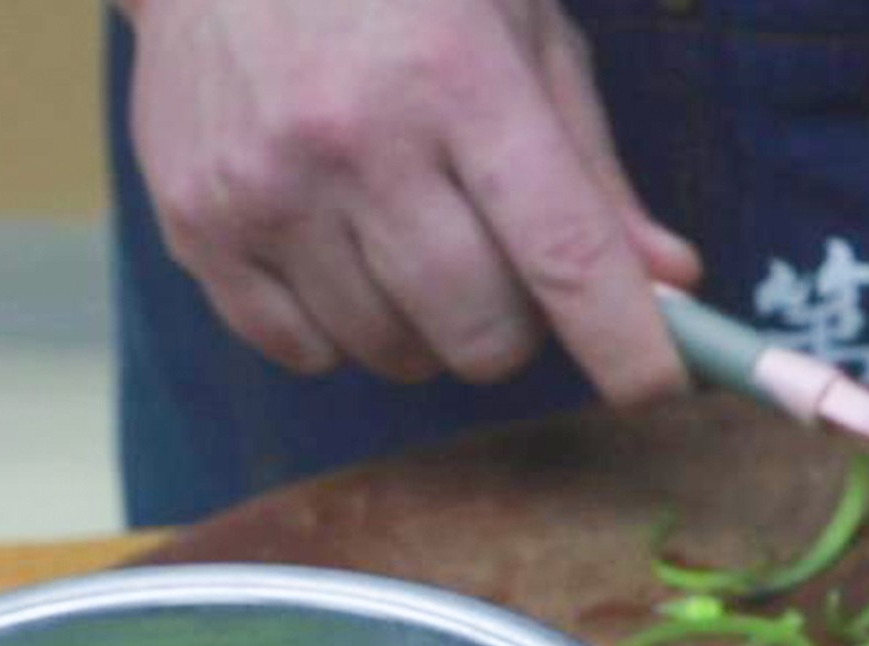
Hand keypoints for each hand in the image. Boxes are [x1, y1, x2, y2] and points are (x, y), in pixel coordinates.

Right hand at [120, 0, 700, 400]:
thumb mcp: (517, 32)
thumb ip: (591, 167)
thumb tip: (669, 281)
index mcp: (457, 79)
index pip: (564, 254)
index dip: (624, 343)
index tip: (656, 386)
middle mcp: (358, 139)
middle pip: (481, 332)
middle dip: (512, 326)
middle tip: (497, 264)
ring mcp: (267, 188)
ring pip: (394, 353)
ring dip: (423, 325)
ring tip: (402, 233)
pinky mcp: (199, 225)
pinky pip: (303, 352)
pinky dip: (337, 328)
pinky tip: (334, 247)